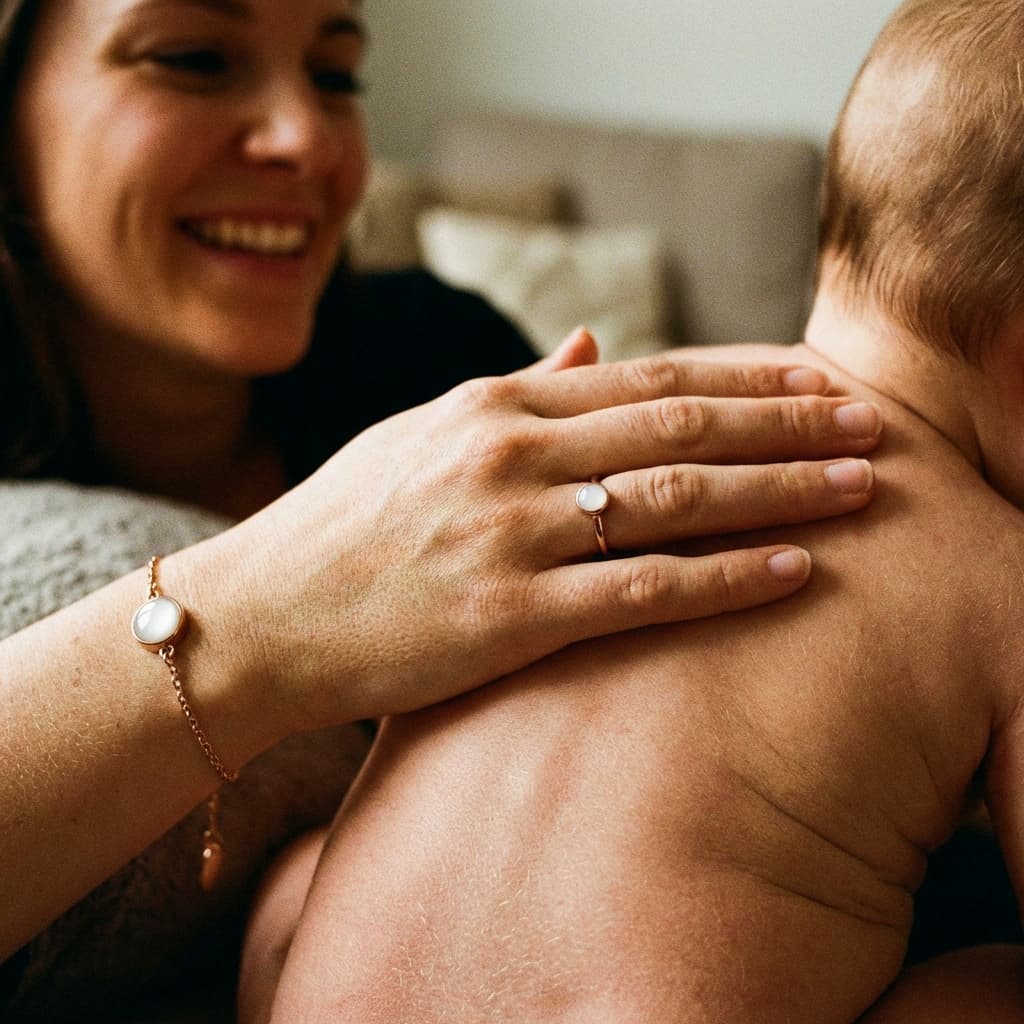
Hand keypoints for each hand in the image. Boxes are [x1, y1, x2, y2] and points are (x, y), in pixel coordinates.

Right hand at [231, 329, 881, 729]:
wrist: (256, 617)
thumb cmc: (340, 526)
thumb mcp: (420, 436)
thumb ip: (516, 388)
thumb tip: (592, 340)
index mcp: (490, 405)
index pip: (646, 377)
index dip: (742, 377)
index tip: (812, 379)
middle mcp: (509, 454)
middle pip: (680, 428)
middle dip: (786, 424)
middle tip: (869, 421)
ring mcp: (510, 533)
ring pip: (676, 499)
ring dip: (780, 491)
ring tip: (858, 485)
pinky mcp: (508, 617)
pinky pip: (643, 589)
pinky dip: (728, 578)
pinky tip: (795, 571)